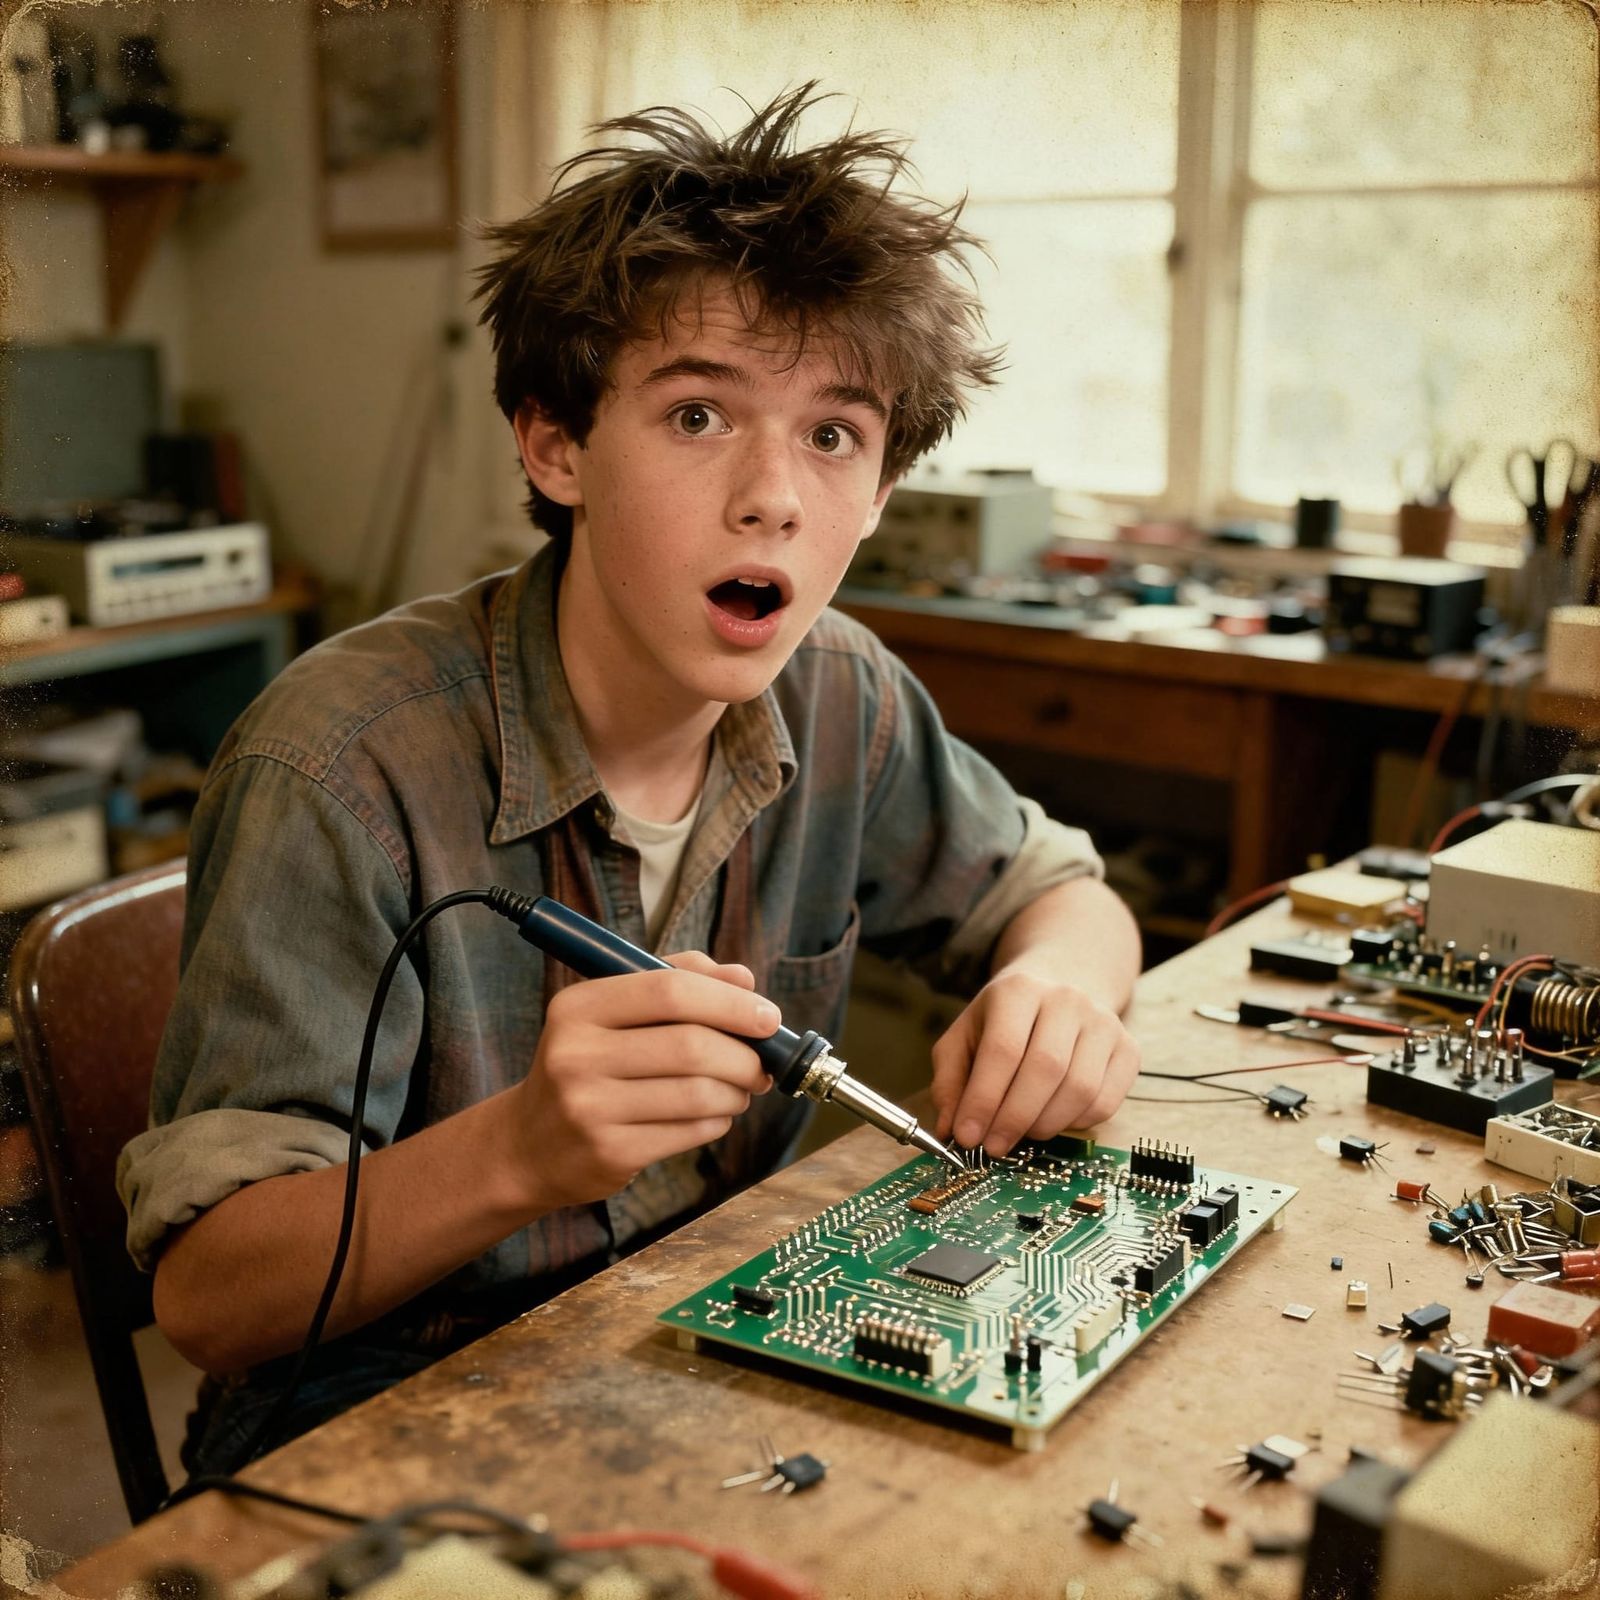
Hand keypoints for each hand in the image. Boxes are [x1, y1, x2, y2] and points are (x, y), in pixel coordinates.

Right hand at [511, 952, 776, 1211]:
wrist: (529, 1144)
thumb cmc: (589, 1064)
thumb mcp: (614, 1012)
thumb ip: (678, 980)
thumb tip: (744, 979)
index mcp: (578, 1006)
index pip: (670, 990)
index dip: (730, 1002)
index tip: (769, 1017)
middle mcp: (575, 1054)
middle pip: (691, 1046)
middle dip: (744, 1055)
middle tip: (762, 1064)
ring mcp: (589, 1108)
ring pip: (698, 1093)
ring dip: (736, 1091)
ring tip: (740, 1089)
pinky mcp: (608, 1153)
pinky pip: (690, 1132)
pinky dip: (717, 1121)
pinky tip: (713, 1115)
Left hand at [929, 969, 1139, 1156]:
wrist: (1057, 991)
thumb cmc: (1002, 1022)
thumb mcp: (963, 1038)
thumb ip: (950, 1081)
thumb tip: (950, 1129)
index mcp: (1019, 990)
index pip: (1003, 1050)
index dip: (984, 1099)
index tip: (967, 1136)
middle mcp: (1067, 1000)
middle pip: (1046, 1069)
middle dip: (1014, 1118)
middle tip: (993, 1147)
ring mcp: (1103, 1023)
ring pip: (1079, 1089)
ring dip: (1045, 1125)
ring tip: (1020, 1133)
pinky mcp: (1128, 1049)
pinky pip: (1105, 1102)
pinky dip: (1076, 1124)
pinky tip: (1052, 1120)